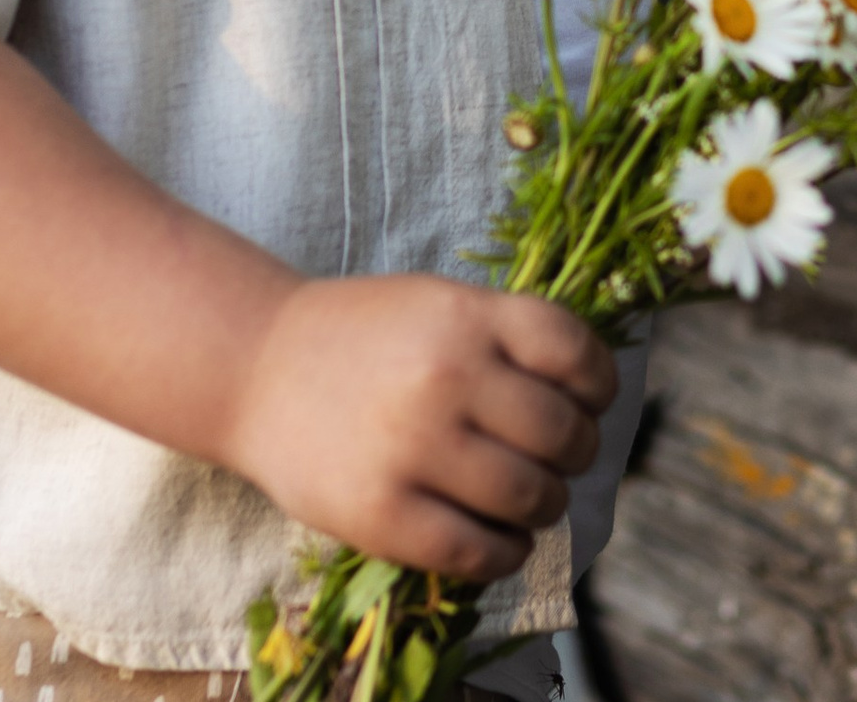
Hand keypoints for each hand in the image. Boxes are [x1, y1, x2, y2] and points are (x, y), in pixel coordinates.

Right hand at [228, 274, 618, 580]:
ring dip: (547, 504)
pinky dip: (507, 552)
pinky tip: (502, 539)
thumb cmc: (363, 336)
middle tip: (563, 457)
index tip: (592, 401)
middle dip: (577, 452)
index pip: (574, 352)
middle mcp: (446, 376)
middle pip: (561, 433)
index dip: (599, 384)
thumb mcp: (438, 303)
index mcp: (466, 315)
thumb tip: (591, 392)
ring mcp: (413, 447)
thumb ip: (506, 336)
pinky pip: (477, 552)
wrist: (256, 368)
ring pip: (530, 496)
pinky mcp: (381, 514)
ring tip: (532, 499)